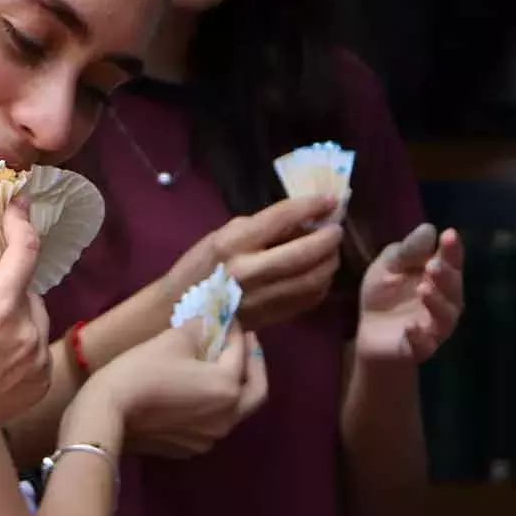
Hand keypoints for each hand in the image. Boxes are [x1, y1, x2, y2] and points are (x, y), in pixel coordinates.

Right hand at [0, 200, 51, 465]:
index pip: (23, 252)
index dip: (21, 223)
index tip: (18, 204)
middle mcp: (27, 335)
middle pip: (27, 288)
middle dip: (5, 286)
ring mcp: (39, 362)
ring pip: (35, 317)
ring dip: (15, 314)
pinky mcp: (42, 383)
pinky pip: (38, 345)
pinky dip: (22, 341)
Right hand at [87, 319, 267, 458]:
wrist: (106, 414)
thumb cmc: (141, 371)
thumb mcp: (172, 340)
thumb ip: (198, 329)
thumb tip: (206, 324)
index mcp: (227, 386)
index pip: (240, 352)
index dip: (236, 330)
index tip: (229, 317)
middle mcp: (227, 417)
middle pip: (256, 390)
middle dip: (254, 364)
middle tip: (246, 344)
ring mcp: (209, 437)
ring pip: (235, 410)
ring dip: (234, 387)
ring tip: (220, 367)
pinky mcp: (189, 448)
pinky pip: (212, 423)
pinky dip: (213, 405)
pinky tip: (196, 393)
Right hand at [166, 196, 343, 330]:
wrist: (178, 313)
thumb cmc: (199, 268)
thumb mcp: (222, 236)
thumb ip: (260, 228)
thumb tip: (303, 218)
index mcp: (232, 244)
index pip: (281, 218)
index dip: (311, 206)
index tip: (330, 199)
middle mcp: (249, 271)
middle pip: (305, 253)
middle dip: (329, 238)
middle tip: (336, 228)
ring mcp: (263, 298)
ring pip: (313, 278)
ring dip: (329, 261)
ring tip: (330, 250)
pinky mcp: (271, 317)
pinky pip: (309, 299)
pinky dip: (322, 283)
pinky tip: (319, 273)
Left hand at [356, 224, 464, 361]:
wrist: (370, 336)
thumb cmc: (384, 296)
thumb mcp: (387, 267)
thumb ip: (406, 251)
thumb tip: (429, 229)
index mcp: (438, 279)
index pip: (450, 262)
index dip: (452, 250)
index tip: (449, 234)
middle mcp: (444, 302)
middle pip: (453, 289)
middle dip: (446, 276)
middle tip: (433, 265)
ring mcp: (434, 327)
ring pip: (445, 316)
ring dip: (436, 302)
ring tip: (424, 289)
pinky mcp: (421, 348)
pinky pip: (424, 343)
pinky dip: (418, 336)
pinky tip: (410, 326)